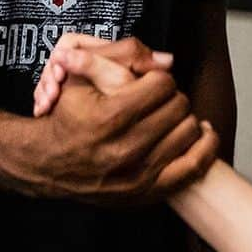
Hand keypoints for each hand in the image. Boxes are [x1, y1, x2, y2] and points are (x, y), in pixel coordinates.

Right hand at [38, 46, 220, 201]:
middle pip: (178, 106)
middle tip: (159, 97)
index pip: (162, 84)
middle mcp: (126, 149)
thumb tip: (166, 60)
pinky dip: (205, 146)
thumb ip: (118, 58)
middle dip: (171, 95)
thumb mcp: (78, 79)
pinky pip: (193, 167)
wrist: (47, 165)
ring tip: (172, 113)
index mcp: (109, 117)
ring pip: (188, 132)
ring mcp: (138, 175)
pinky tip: (201, 132)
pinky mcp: (146, 193)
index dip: (158, 77)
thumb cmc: (66, 118)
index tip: (150, 80)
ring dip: (184, 117)